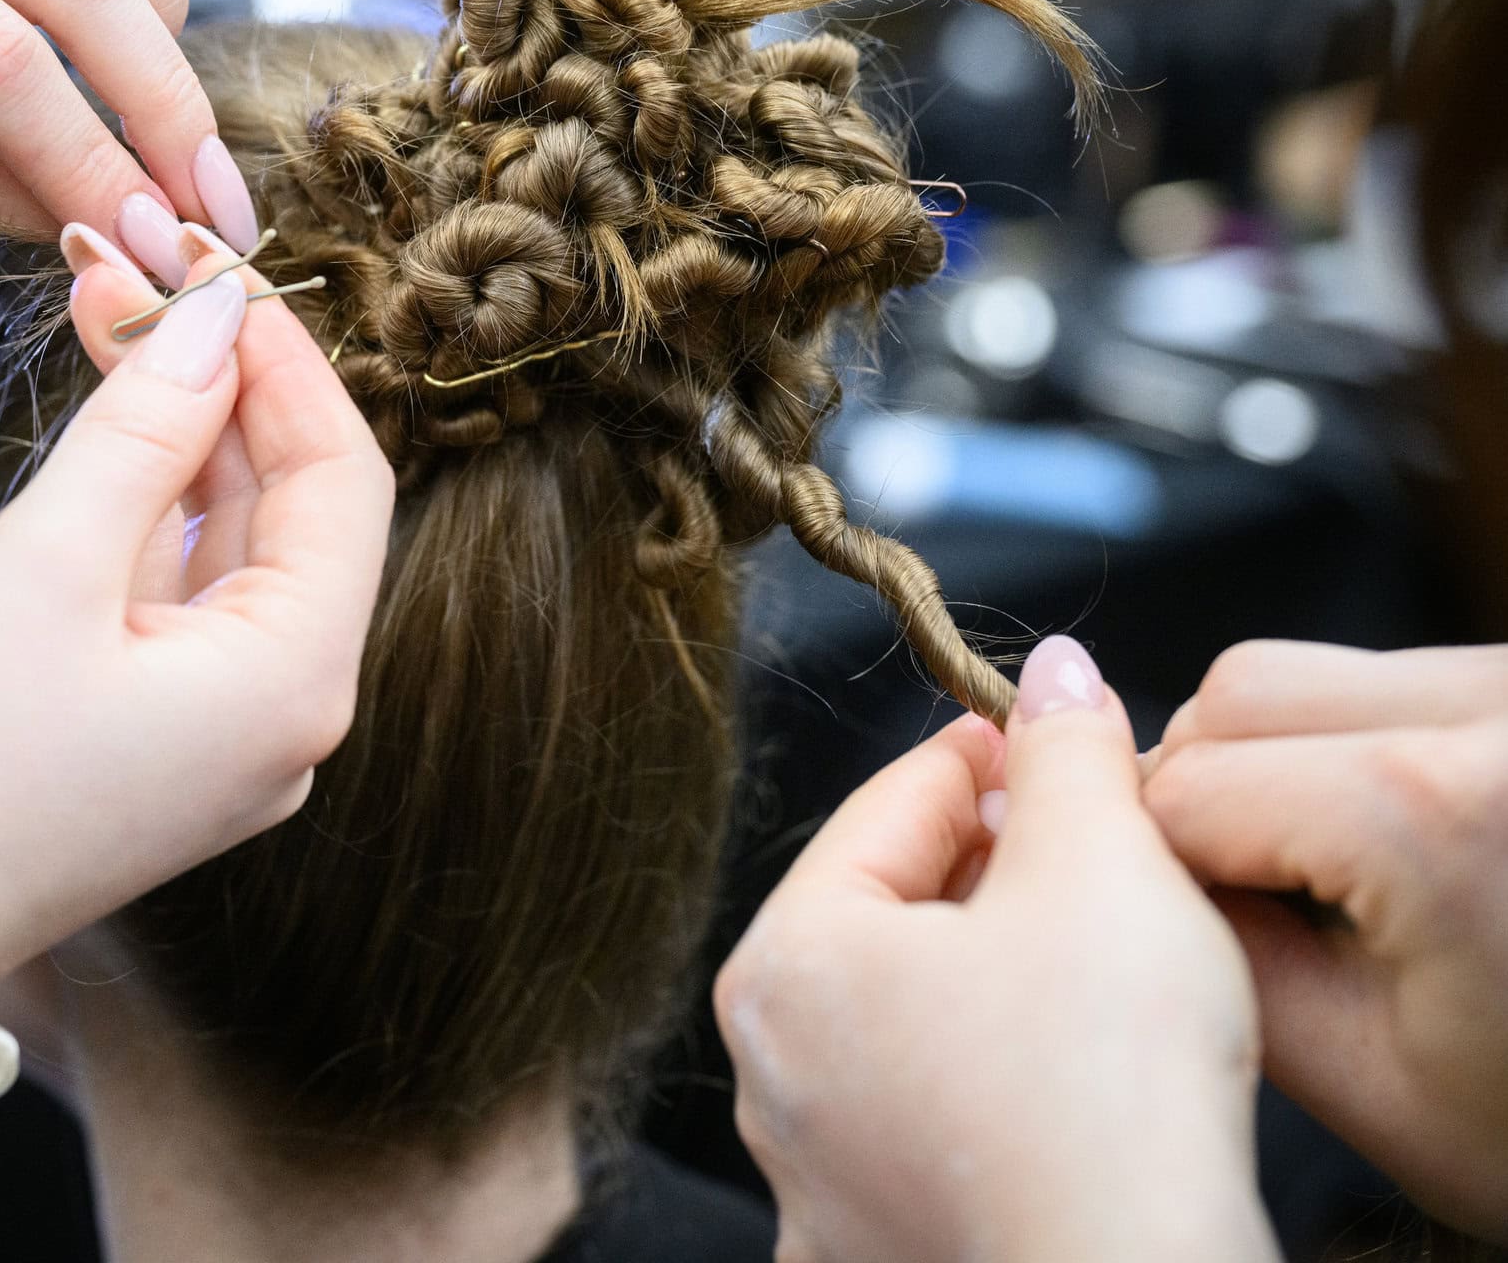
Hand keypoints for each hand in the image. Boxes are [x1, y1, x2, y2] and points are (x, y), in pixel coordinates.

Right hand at [0, 243, 391, 1006]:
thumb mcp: (45, 568)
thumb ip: (143, 430)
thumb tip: (211, 315)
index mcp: (296, 682)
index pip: (341, 477)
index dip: (281, 357)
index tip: (206, 265)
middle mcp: (289, 714)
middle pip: (293, 506)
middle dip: (219, 383)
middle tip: (130, 274)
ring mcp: (228, 734)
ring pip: (234, 543)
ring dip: (177, 434)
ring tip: (102, 313)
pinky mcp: (165, 738)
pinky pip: (184, 596)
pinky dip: (148, 511)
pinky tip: (104, 427)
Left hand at [717, 638, 1277, 1262]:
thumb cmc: (1108, 1089)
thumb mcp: (1102, 864)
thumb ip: (1065, 748)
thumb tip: (1049, 670)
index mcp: (786, 961)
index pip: (889, 802)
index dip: (991, 754)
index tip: (1061, 740)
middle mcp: (768, 1072)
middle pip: (890, 909)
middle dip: (997, 865)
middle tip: (1103, 847)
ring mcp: (813, 1174)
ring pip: (910, 1018)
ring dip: (994, 971)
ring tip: (1099, 960)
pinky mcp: (873, 1246)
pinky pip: (928, 1118)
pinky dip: (990, 1078)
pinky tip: (1068, 1076)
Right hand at [1147, 640, 1507, 1240]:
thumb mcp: (1377, 1088)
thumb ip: (1227, 965)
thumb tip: (1140, 881)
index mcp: (1437, 811)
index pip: (1184, 787)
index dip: (1160, 871)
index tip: (1188, 937)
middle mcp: (1501, 711)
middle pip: (1239, 690)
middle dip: (1213, 792)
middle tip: (1260, 905)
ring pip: (1321, 672)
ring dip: (1292, 762)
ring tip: (1353, 883)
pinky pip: (1410, 681)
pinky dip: (1372, 750)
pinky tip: (1420, 852)